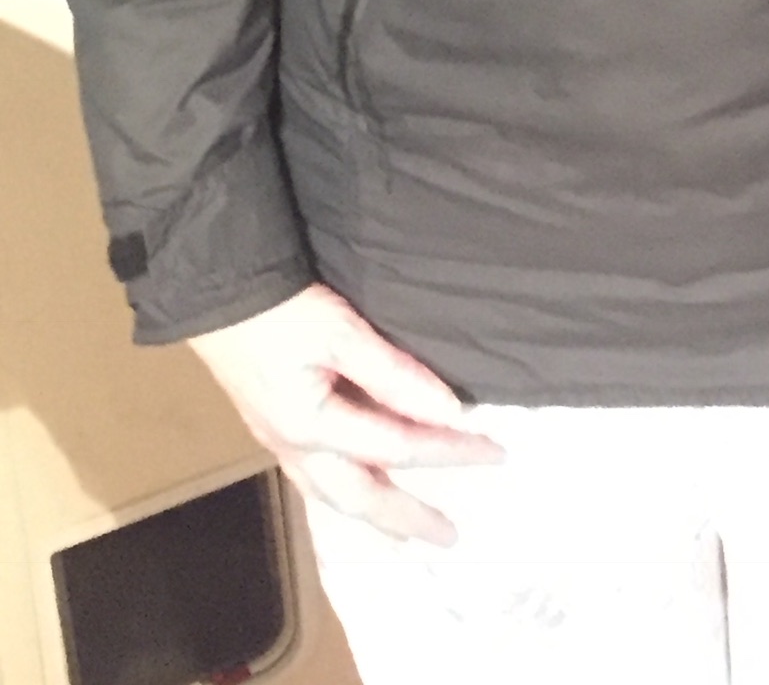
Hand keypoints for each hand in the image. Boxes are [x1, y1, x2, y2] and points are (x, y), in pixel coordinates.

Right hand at [185, 283, 505, 545]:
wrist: (217, 293)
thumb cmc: (280, 309)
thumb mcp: (341, 332)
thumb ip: (393, 374)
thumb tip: (447, 410)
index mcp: (315, 427)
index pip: (398, 448)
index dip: (447, 450)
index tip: (491, 452)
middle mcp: (297, 446)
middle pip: (362, 495)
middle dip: (408, 517)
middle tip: (448, 535)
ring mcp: (280, 441)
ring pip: (335, 494)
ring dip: (374, 514)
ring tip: (403, 533)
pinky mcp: (273, 427)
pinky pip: (315, 479)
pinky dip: (344, 495)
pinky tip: (354, 491)